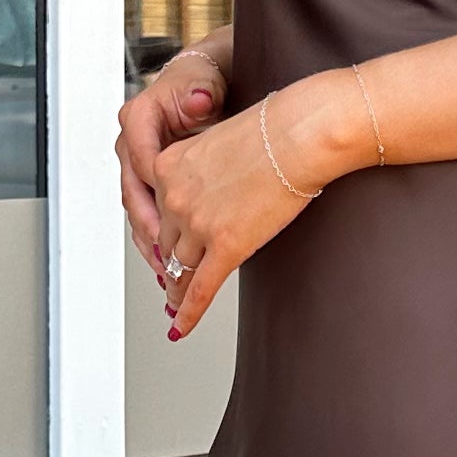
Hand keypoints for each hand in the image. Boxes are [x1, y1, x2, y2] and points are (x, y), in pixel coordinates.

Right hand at [117, 36, 231, 273]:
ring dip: (153, 244)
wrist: (209, 84)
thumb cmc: (204, 84)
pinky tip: (170, 263)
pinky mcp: (151, 181)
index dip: (153, 195)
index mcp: (138, 118)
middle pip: (134, 194)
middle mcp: (132, 142)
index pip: (139, 161)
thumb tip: (198, 100)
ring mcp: (139, 164)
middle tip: (167, 259)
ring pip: (139, 211)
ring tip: (168, 272)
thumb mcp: (203, 85)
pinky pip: (149, 214)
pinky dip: (159, 240)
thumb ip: (197, 94)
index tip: (168, 221)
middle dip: (151, 231)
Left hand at [150, 72, 350, 338]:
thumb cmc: (273, 130)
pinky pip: (200, 288)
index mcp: (168, 165)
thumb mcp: (219, 142)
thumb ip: (204, 169)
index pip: (158, 208)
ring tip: (176, 302)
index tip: (162, 246)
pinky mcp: (225, 246)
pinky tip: (181, 327)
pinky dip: (189, 312)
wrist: (297, 135)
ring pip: (179, 267)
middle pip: (166, 240)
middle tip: (171, 277)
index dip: (164, 231)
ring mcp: (197, 224)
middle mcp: (174, 196)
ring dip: (177, 288)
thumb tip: (211, 191)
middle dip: (170, 261)